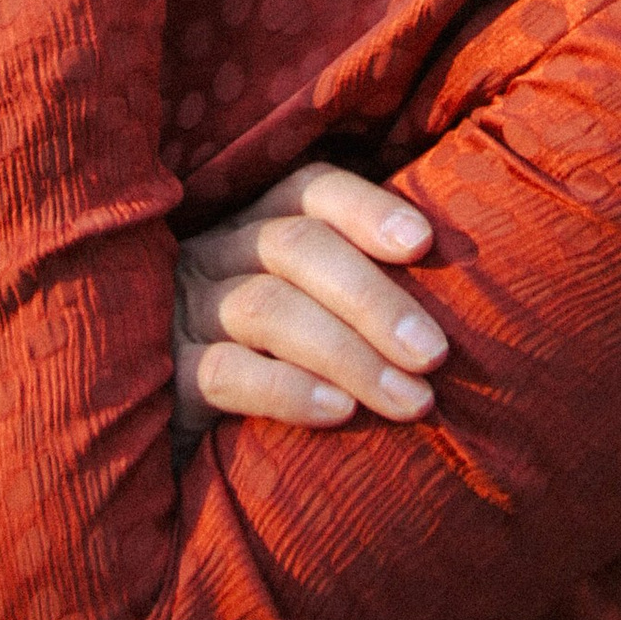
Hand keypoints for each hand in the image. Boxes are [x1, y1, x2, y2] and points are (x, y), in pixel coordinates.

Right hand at [173, 166, 447, 437]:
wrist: (154, 428)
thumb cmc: (264, 366)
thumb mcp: (302, 311)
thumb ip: (359, 295)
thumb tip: (466, 306)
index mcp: (254, 225)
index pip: (310, 191)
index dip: (366, 209)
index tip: (424, 243)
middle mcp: (216, 255)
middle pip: (297, 246)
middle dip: (374, 298)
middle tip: (435, 354)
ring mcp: (184, 314)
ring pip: (269, 308)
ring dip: (349, 354)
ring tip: (410, 399)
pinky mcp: (165, 379)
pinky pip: (224, 374)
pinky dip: (286, 389)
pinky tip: (338, 413)